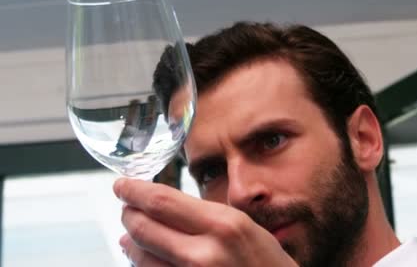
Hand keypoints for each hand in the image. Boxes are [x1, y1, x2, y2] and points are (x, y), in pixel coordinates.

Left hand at [113, 178, 297, 266]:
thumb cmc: (266, 263)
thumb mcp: (243, 227)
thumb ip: (203, 216)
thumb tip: (157, 210)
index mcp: (224, 225)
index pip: (162, 201)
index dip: (134, 191)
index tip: (122, 185)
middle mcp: (205, 253)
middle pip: (144, 227)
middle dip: (128, 214)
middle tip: (126, 207)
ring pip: (140, 256)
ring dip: (130, 242)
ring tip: (131, 234)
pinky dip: (143, 263)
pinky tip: (143, 258)